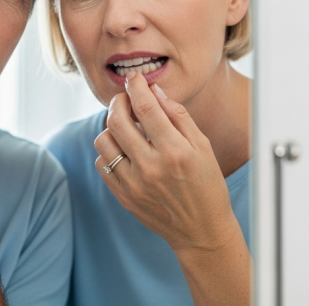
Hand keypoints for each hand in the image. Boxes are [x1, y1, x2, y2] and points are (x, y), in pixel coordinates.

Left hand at [94, 71, 238, 252]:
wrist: (201, 230)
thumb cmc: (207, 184)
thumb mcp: (202, 146)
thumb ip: (178, 116)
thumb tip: (155, 91)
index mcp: (175, 151)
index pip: (146, 107)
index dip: (136, 86)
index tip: (134, 79)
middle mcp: (151, 167)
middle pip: (117, 120)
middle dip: (118, 101)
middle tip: (125, 99)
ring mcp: (133, 184)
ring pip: (103, 141)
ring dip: (111, 127)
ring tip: (125, 126)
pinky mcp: (123, 196)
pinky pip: (102, 163)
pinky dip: (110, 151)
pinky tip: (125, 150)